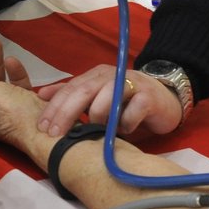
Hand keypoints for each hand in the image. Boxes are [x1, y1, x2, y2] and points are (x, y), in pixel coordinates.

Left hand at [34, 63, 183, 138]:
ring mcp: (132, 84)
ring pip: (107, 98)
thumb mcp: (97, 97)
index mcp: (97, 75)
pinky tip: (124, 132)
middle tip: (55, 133)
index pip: (71, 88)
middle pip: (84, 91)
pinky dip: (125, 124)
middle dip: (66, 113)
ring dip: (98, 118)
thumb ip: (72, 96)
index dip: (55, 107)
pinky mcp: (149, 97)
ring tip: (96, 132)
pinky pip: (132, 111)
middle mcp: (112, 75)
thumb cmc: (127, 102)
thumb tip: (41, 95)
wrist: (166, 99)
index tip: (42, 127)